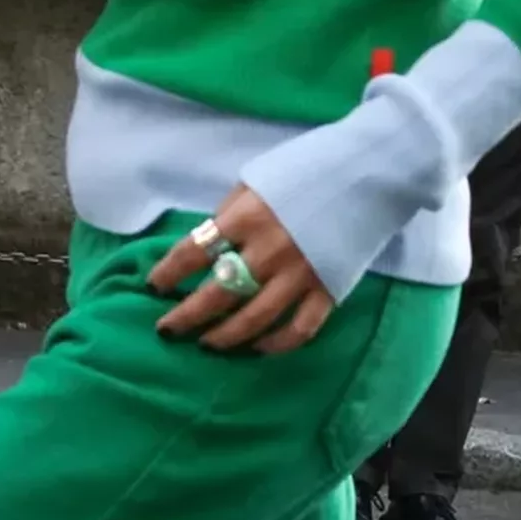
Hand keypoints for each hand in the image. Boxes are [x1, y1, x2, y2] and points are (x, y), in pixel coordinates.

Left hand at [148, 188, 334, 354]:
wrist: (367, 174)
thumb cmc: (304, 171)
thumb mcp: (255, 182)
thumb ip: (229, 215)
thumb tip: (204, 248)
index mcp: (246, 217)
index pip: (193, 251)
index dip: (169, 272)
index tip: (154, 286)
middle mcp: (269, 250)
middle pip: (217, 293)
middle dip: (186, 316)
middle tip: (167, 329)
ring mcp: (300, 274)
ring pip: (254, 319)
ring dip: (224, 337)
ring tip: (206, 343)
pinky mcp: (328, 290)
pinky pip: (299, 329)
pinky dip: (277, 344)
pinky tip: (258, 348)